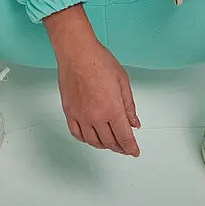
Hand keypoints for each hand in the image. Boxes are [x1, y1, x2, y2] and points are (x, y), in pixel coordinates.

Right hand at [56, 40, 141, 156]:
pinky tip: (91, 138)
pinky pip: (77, 134)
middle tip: (125, 148)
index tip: (134, 152)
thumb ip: (129, 106)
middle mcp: (96, 117)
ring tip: (111, 143)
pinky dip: (86, 140)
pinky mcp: (69, 112)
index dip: (131, 147)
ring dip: (104, 145)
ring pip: (94, 141)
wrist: (77, 53)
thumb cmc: (99, 61)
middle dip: (120, 147)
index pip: (124, 136)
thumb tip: (134, 123)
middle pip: (110, 141)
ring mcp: (81, 116)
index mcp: (113, 109)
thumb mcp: (123, 82)